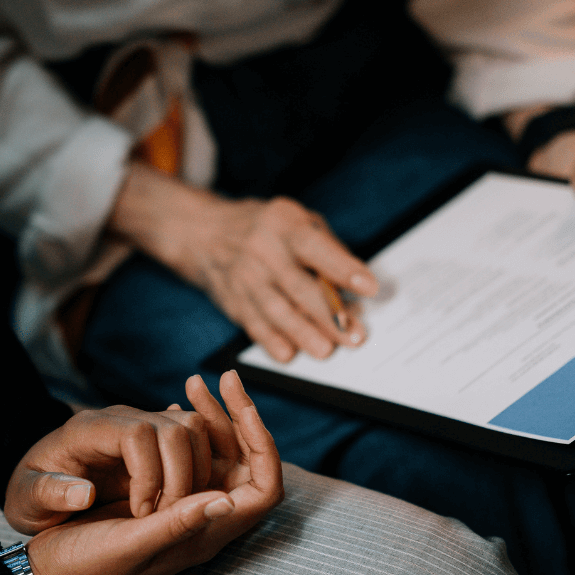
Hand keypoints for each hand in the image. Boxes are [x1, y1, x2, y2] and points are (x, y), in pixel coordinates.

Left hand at [5, 400, 214, 533]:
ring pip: (192, 429)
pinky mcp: (157, 438)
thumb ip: (49, 494)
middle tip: (164, 518)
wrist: (40, 487)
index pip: (138, 434)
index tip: (140, 513)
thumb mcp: (26, 501)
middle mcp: (120, 419)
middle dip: (181, 477)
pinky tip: (183, 501)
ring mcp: (142, 424)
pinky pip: (195, 438)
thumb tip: (83, 493)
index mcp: (87, 430)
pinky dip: (201, 468)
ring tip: (174, 511)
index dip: (149, 474)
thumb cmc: (31, 496)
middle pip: (175, 427)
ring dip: (196, 473)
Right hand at [22, 371, 282, 574]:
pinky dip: (187, 428)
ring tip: (193, 383)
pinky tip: (176, 403)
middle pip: (246, 464)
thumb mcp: (131, 545)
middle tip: (224, 379)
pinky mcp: (163, 495)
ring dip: (212, 419)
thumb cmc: (86, 566)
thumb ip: (177, 525)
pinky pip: (190, 456)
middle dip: (239, 420)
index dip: (263, 445)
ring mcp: (184, 506)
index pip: (264, 488)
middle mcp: (202, 519)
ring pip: (218, 455)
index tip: (244, 406)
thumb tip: (227, 500)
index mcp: (205, 535)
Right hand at [107, 162, 378, 363]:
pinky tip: (288, 353)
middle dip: (329, 314)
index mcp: (284, 225)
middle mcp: (262, 251)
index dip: (343, 269)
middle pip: (298, 286)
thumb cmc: (267, 229)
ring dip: (303, 333)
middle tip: (354, 336)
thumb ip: (327, 250)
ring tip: (326, 350)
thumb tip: (355, 289)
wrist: (205, 234)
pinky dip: (271, 341)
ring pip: (276, 310)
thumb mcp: (298, 221)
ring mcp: (245, 278)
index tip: (370, 288)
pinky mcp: (234, 301)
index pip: (316, 247)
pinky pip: (253, 324)